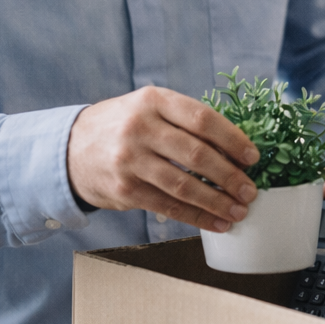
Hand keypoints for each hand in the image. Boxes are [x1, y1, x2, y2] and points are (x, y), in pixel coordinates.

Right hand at [67, 86, 260, 230]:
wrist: (71, 148)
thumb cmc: (124, 125)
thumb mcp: (150, 107)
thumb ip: (186, 120)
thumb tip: (236, 148)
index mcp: (154, 100)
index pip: (202, 118)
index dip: (233, 139)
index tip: (253, 157)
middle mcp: (140, 128)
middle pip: (196, 154)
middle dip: (230, 176)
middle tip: (250, 190)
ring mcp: (130, 160)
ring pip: (184, 185)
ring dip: (217, 202)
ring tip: (238, 211)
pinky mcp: (125, 190)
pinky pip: (168, 206)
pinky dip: (196, 217)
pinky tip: (216, 223)